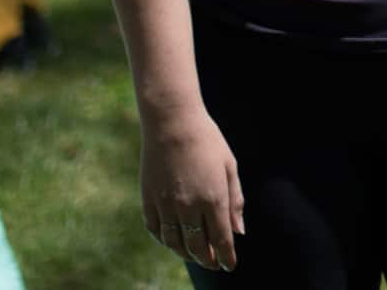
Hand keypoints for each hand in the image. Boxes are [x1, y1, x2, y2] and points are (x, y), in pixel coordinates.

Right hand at [140, 109, 244, 272]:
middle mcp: (189, 207)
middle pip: (198, 247)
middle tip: (215, 264)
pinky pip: (156, 230)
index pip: (221, 240)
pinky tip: (173, 241)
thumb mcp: (229, 165)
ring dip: (187, 254)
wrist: (172, 121)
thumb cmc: (207, 140)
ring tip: (196, 256)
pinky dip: (166, 241)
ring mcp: (166, 205)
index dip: (227, 256)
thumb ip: (235, 200)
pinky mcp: (149, 200)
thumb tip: (238, 231)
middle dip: (209, 260)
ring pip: (175, 243)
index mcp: (213, 198)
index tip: (231, 265)